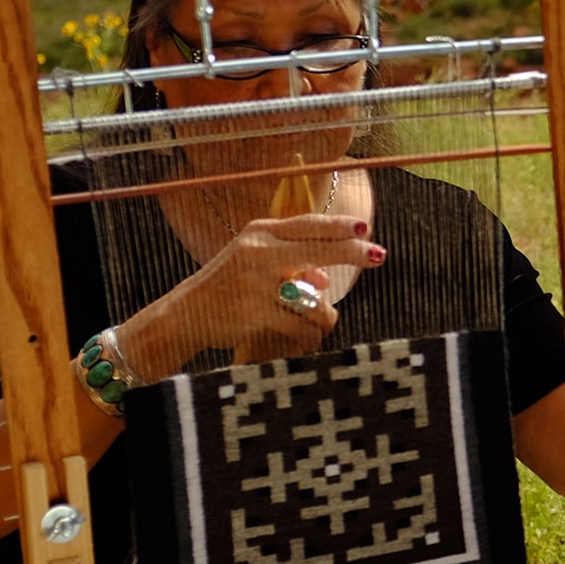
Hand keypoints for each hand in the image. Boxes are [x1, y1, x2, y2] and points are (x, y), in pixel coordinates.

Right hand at [122, 213, 383, 373]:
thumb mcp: (253, 263)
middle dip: (355, 253)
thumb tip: (325, 279)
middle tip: (381, 257)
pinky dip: (309, 335)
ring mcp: (255, 283)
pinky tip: (308, 339)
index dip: (340, 226)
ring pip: (315, 298)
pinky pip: (301, 325)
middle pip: (320, 248)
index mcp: (258, 232)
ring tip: (320, 322)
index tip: (367, 228)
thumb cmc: (227, 286)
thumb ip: (290, 262)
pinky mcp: (254, 313)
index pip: (308, 224)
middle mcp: (257, 252)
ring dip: (324, 315)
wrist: (183, 315)